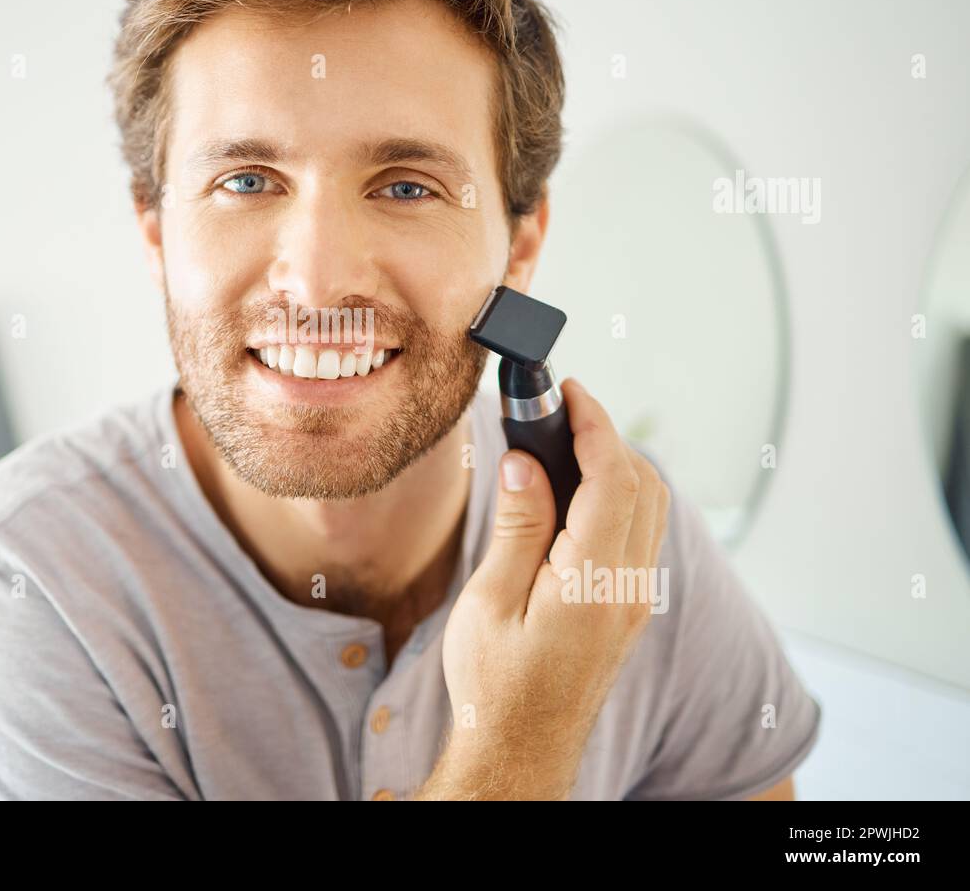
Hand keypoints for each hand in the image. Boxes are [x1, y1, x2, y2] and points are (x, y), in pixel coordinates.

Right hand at [426, 377, 669, 798]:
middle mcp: (629, 591)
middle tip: (557, 411)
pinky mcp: (630, 611)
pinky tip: (578, 493)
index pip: (613, 479)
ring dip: (617, 464)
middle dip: (606, 436)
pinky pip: (642, 534)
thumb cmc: (494, 685)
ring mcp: (636, 602)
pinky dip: (620, 496)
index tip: (567, 390)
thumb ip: (518, 527)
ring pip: (650, 508)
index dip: (594, 424)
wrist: (521, 751)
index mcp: (593, 585)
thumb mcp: (491, 602)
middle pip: (644, 485)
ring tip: (564, 444)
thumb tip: (529, 462)